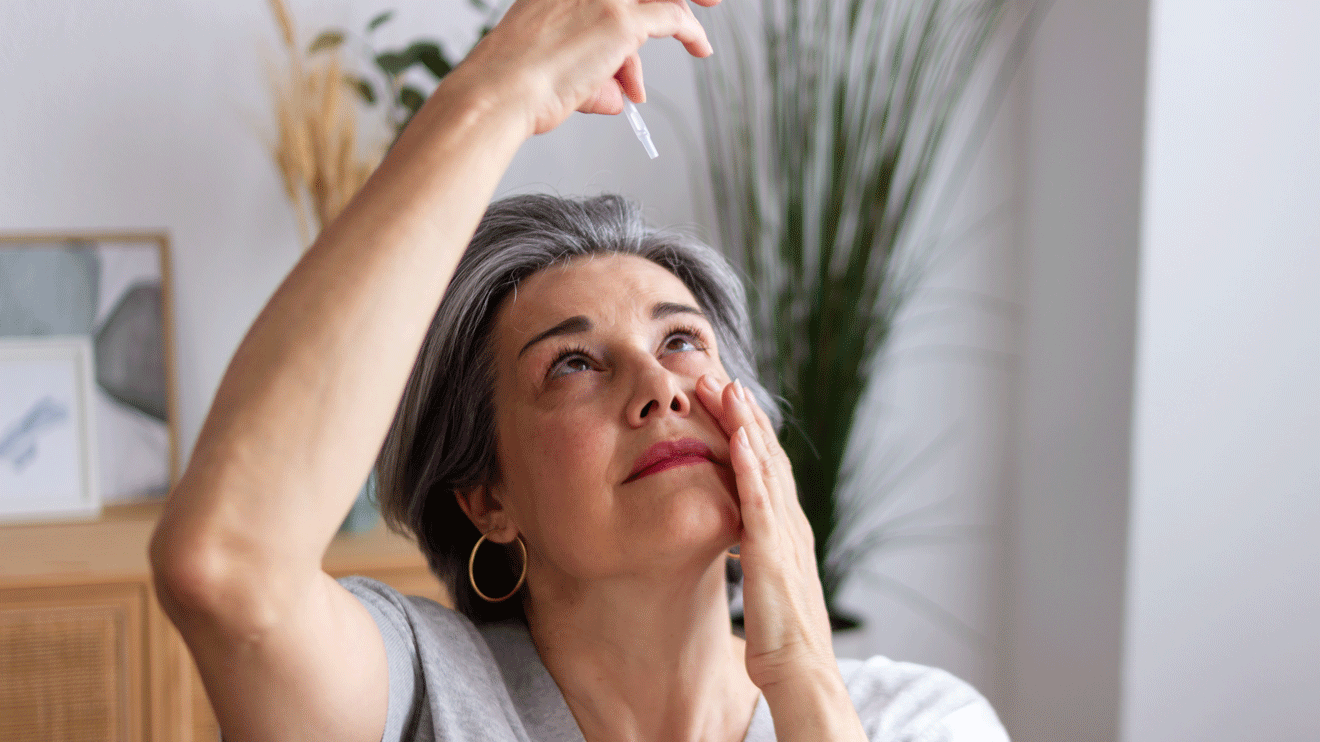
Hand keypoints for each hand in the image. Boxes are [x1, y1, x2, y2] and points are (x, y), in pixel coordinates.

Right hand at [454, 0, 719, 135]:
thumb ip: (594, 71)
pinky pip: (672, 18)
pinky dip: (691, 34)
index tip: (656, 3)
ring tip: (705, 25)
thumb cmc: (515, 85)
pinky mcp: (621, 21)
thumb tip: (622, 95)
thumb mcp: (555, 66)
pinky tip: (701, 48)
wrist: (499, 91)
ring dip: (687, 10)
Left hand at [695, 374, 836, 690]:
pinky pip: (760, 501)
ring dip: (746, 424)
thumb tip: (737, 541)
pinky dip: (751, 466)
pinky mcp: (773, 552)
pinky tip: (739, 437)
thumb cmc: (782, 639)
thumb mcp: (766, 584)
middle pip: (767, 455)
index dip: (748, 431)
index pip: (767, 468)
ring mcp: (784, 535)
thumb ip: (757, 556)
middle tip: (720, 375)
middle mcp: (790, 524)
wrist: (803, 673)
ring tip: (725, 386)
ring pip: (765, 466)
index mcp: (787, 530)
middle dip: (743, 414)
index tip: (726, 399)